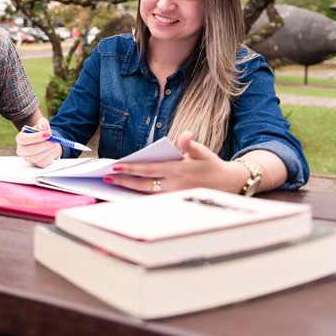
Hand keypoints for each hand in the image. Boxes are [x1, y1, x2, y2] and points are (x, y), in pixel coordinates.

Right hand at [15, 117, 61, 167]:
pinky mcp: (35, 164)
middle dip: (43, 145)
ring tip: (54, 143)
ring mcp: (27, 159)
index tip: (48, 134)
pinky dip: (49, 156)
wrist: (45, 142)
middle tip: (53, 140)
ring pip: (36, 158)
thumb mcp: (42, 124)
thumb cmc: (41, 132)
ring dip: (47, 150)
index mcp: (20, 138)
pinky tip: (51, 149)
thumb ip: (42, 123)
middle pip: (29, 150)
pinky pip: (42, 163)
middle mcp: (21, 150)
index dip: (36, 137)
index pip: (24, 139)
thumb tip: (44, 127)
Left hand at [103, 131, 242, 192]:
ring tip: (113, 184)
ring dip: (129, 190)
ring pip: (146, 194)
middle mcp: (173, 185)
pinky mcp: (175, 201)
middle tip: (106, 178)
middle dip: (123, 181)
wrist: (228, 184)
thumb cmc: (211, 165)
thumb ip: (190, 144)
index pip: (148, 170)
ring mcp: (174, 195)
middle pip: (143, 184)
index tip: (115, 167)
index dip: (131, 169)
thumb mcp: (203, 151)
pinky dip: (139, 196)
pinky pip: (153, 200)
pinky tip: (128, 193)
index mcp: (177, 170)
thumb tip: (186, 134)